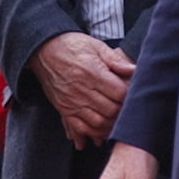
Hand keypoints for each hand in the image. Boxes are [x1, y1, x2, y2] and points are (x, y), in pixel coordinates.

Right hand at [28, 33, 133, 148]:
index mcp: (92, 72)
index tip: (133, 93)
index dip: (129, 95)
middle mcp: (82, 89)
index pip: (119, 93)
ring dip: (110, 125)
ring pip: (98, 122)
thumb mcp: (97, 46)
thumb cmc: (72, 46)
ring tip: (117, 120)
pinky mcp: (64, 109)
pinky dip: (92, 133)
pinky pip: (80, 127)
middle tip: (128, 108)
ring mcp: (72, 101)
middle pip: (110, 110)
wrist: (45, 50)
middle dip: (122, 111)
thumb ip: (116, 60)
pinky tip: (100, 131)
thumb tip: (134, 70)